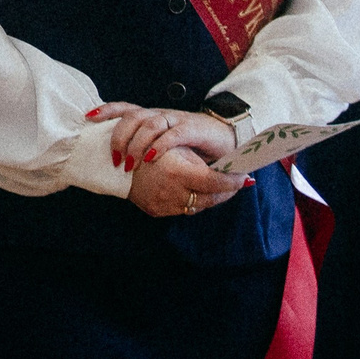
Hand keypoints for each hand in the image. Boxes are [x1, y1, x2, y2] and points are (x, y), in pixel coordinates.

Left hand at [87, 101, 234, 174]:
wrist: (228, 137)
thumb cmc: (193, 143)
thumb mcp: (164, 142)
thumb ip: (145, 145)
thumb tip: (118, 159)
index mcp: (153, 116)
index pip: (126, 108)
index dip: (107, 109)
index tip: (88, 117)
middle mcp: (161, 115)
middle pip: (133, 117)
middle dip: (119, 137)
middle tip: (114, 159)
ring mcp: (177, 120)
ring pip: (149, 125)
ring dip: (136, 145)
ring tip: (129, 164)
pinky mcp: (193, 129)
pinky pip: (172, 134)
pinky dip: (159, 146)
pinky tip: (150, 158)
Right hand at [124, 143, 246, 220]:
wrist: (114, 162)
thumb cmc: (148, 148)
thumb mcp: (176, 149)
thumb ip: (200, 163)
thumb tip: (231, 169)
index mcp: (178, 172)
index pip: (216, 182)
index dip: (233, 181)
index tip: (245, 177)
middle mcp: (172, 192)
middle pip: (211, 198)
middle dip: (226, 191)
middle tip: (236, 183)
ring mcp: (163, 204)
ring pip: (198, 206)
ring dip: (210, 197)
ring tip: (217, 187)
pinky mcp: (156, 210)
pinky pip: (182, 209)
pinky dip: (190, 201)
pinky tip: (194, 192)